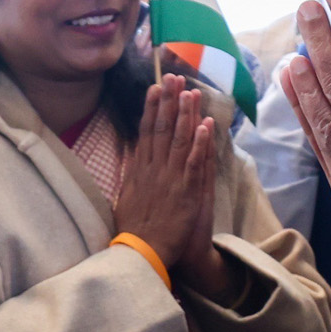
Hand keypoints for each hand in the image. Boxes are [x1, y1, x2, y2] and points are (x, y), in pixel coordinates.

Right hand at [114, 75, 214, 270]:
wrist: (142, 254)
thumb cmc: (134, 232)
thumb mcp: (126, 199)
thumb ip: (133, 177)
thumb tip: (134, 160)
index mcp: (139, 171)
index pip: (146, 132)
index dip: (151, 108)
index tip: (155, 88)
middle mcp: (153, 170)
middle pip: (161, 129)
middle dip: (168, 102)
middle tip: (173, 77)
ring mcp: (170, 180)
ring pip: (179, 141)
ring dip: (185, 115)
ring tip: (190, 92)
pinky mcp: (186, 193)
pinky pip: (194, 163)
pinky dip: (199, 144)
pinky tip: (204, 125)